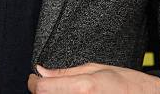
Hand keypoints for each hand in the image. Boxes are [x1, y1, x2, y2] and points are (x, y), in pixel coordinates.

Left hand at [27, 62, 159, 92]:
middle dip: (44, 90)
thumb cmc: (126, 83)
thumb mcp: (95, 68)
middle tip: (49, 83)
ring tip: (63, 90)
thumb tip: (41, 71)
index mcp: (83, 88)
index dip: (33, 83)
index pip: (42, 89)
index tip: (35, 78)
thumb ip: (65, 72)